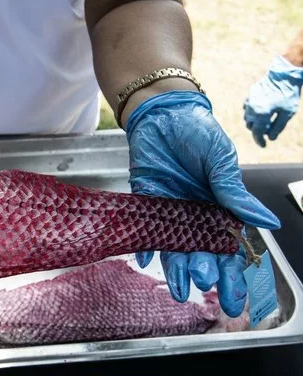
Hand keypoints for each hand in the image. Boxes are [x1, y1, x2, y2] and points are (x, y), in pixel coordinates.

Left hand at [126, 90, 280, 316]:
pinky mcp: (145, 203)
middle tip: (204, 284)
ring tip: (179, 289)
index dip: (232, 273)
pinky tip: (145, 260)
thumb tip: (266, 222)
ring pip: (174, 247)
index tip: (232, 298)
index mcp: (219, 207)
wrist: (160, 114)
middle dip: (205, 273)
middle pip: (201, 253)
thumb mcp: (221, 160)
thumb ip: (235, 193)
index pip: (229, 247)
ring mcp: (169, 211)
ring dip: (177, 269)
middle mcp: (194, 215)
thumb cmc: (196, 132)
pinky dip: (144, 245)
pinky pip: (145, 230)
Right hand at [243, 55, 302, 146]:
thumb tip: (270, 138)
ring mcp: (249, 101)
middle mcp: (251, 109)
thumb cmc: (287, 94)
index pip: (257, 133)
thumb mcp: (287, 113)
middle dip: (258, 130)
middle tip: (269, 129)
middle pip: (251, 126)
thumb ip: (278, 127)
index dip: (260, 140)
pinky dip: (252, 112)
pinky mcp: (250, 95)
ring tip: (266, 120)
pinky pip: (247, 108)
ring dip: (254, 121)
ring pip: (247, 117)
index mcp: (260, 115)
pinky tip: (261, 110)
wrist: (284, 74)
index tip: (264, 145)